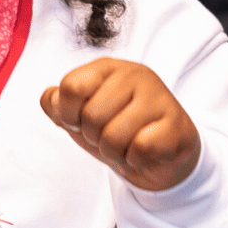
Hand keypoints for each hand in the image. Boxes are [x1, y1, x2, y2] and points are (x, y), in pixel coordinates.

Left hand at [41, 59, 200, 190]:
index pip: (72, 86)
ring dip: (114, 152)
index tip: (81, 121)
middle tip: (109, 136)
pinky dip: (135, 159)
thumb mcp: (79, 117)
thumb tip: (51, 99)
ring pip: (114, 135)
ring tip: (126, 145)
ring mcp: (159, 97)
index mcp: (107, 68)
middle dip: (94, 137)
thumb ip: (57, 105)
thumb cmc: (115, 129)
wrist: (157, 157)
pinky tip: (144, 152)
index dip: (69, 114)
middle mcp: (135, 75)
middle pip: (91, 115)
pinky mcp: (176, 124)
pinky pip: (140, 148)